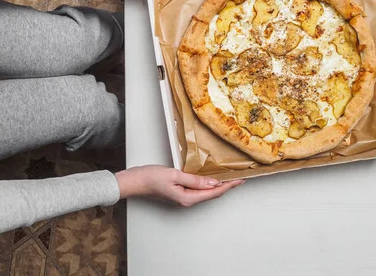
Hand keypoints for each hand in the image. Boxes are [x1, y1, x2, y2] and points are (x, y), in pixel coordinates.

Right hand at [115, 165, 244, 206]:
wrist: (135, 182)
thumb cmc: (150, 178)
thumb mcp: (175, 175)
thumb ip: (195, 180)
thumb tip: (213, 183)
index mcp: (188, 198)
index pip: (214, 192)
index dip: (229, 186)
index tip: (240, 180)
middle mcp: (187, 200)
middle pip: (212, 194)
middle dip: (227, 186)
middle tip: (239, 178)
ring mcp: (183, 198)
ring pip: (206, 193)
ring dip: (218, 186)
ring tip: (229, 178)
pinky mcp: (179, 193)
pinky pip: (198, 190)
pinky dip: (208, 185)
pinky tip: (211, 179)